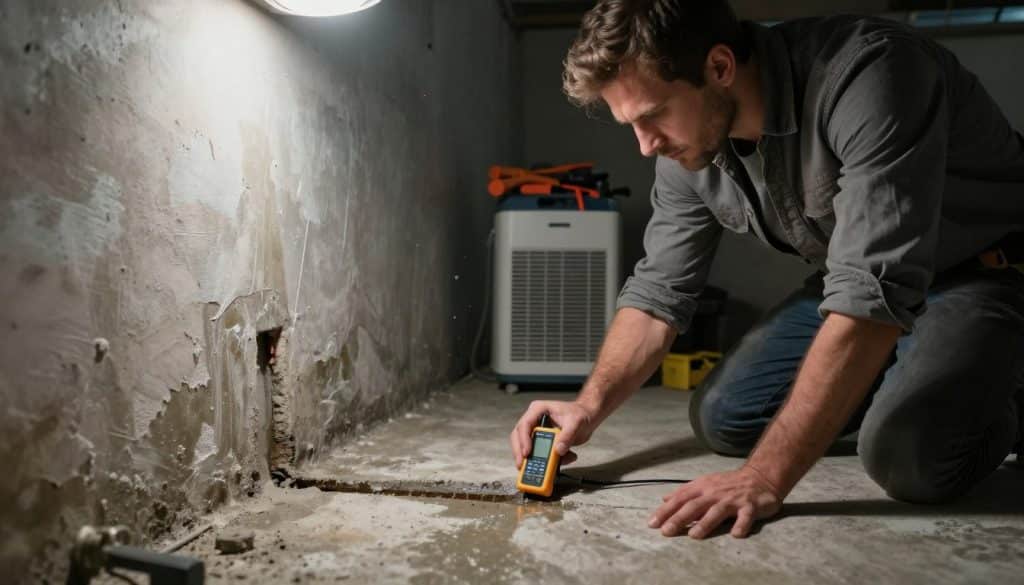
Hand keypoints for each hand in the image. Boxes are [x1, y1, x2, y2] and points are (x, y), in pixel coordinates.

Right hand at [510, 400, 598, 468]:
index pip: (525, 424)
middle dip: (520, 452)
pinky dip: (544, 462)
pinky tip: (555, 465)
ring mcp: (537, 431)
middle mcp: (534, 420)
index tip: (527, 453)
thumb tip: (559, 450)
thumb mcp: (575, 422)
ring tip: (534, 471)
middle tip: (522, 465)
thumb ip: (567, 436)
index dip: (524, 439)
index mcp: (538, 409)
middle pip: (519, 437)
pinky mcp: (542, 441)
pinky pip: (537, 453)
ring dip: (529, 459)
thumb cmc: (579, 414)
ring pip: (524, 446)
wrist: (587, 417)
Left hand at [648, 466, 782, 538]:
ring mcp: (733, 499)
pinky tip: (736, 534)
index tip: (652, 523)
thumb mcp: (704, 484)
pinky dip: (741, 525)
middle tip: (666, 531)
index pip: (680, 498)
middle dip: (679, 518)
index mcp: (702, 487)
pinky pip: (746, 516)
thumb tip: (664, 499)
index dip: (665, 510)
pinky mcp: (751, 506)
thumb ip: (685, 492)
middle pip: (694, 505)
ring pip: (717, 511)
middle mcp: (715, 492)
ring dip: (705, 523)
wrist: (759, 477)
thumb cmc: (728, 484)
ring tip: (694, 536)